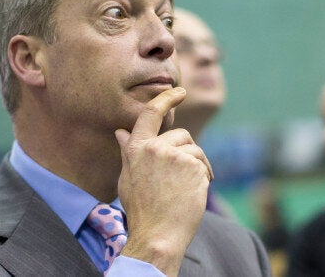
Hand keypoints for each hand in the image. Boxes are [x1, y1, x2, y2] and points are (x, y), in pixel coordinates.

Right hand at [115, 87, 212, 276]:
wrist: (158, 234)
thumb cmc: (141, 210)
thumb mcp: (127, 178)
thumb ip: (128, 152)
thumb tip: (121, 132)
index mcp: (137, 148)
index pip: (150, 114)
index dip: (165, 98)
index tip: (177, 90)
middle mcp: (155, 148)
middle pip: (180, 135)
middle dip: (185, 151)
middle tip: (182, 175)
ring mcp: (175, 156)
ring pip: (194, 150)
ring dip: (196, 165)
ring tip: (187, 188)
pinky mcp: (194, 166)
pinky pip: (203, 165)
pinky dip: (203, 176)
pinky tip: (193, 194)